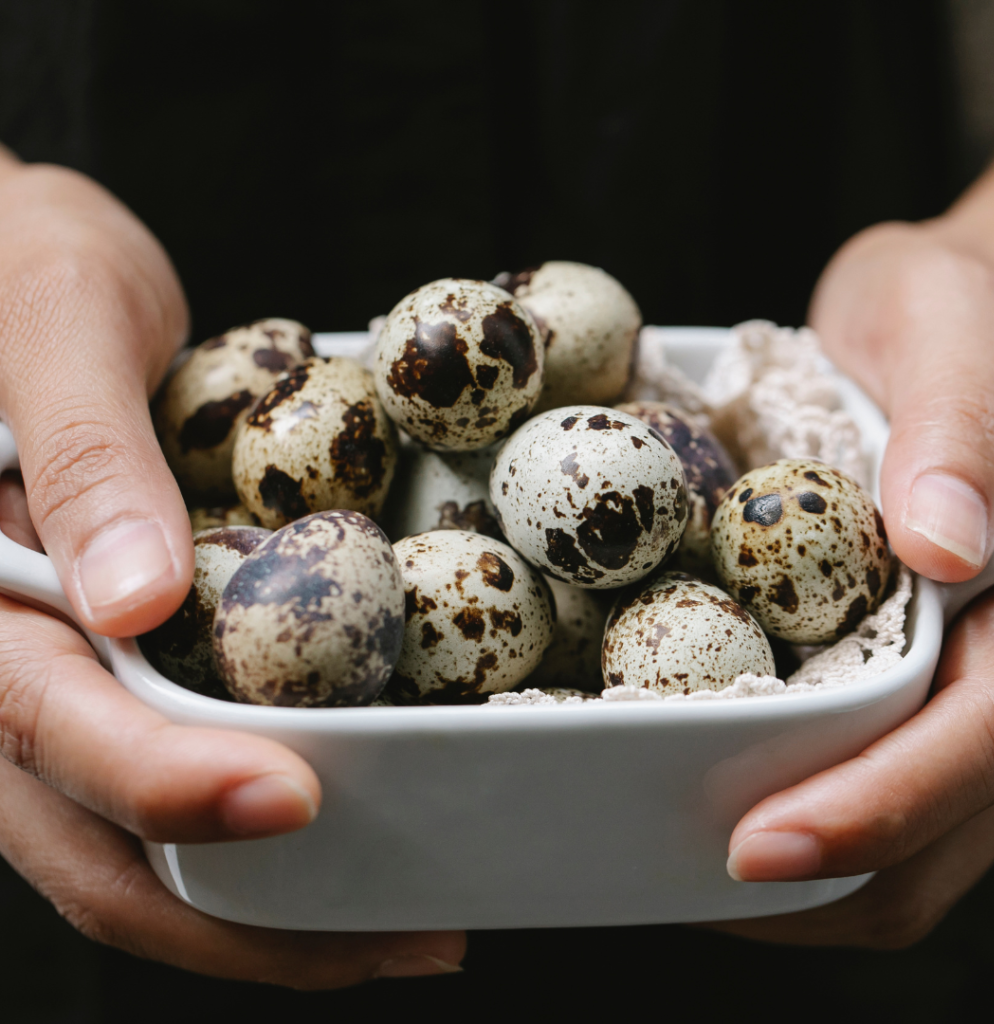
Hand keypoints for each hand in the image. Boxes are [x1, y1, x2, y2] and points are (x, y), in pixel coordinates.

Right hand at [0, 149, 463, 981]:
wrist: (18, 258)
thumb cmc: (15, 265)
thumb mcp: (52, 325)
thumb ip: (87, 454)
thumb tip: (138, 603)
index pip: (43, 722)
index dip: (161, 779)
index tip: (292, 800)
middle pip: (92, 835)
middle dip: (240, 911)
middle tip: (400, 938)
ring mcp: (58, 676)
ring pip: (132, 837)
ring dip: (263, 904)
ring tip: (403, 925)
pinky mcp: (117, 661)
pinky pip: (176, 767)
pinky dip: (261, 819)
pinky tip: (357, 830)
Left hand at [716, 148, 993, 943]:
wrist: (942, 321)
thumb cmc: (955, 310)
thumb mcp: (952, 326)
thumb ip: (963, 423)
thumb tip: (938, 542)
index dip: (884, 803)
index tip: (759, 849)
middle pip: (947, 821)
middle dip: (830, 876)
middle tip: (683, 884)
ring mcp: (965, 680)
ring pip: (916, 834)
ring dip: (811, 876)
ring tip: (679, 869)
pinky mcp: (909, 677)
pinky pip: (866, 776)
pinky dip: (799, 816)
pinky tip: (709, 799)